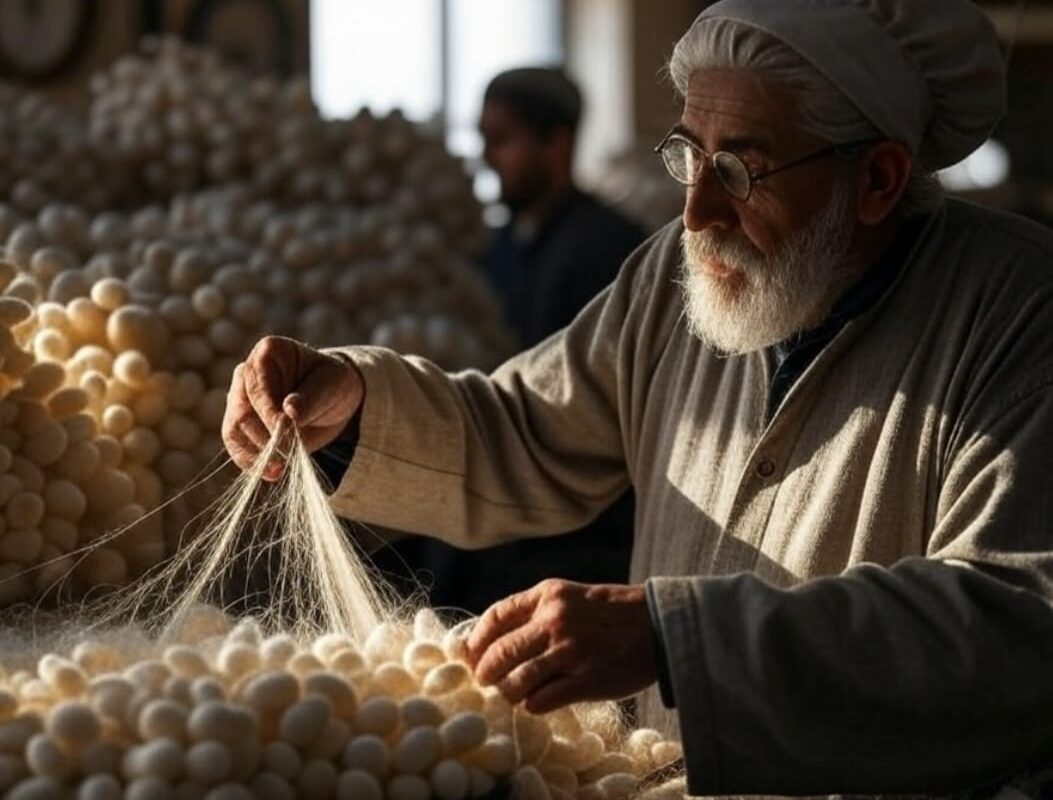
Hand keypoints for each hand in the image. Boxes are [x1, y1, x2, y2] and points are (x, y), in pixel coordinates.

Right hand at [223, 336, 363, 480]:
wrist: (334, 401)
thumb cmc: (333, 384)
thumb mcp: (332, 385)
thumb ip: (311, 398)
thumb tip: (289, 411)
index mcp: (268, 352)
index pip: (257, 387)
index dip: (269, 413)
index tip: (286, 431)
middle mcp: (246, 373)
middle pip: (241, 411)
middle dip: (264, 437)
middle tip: (290, 452)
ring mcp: (240, 399)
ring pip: (233, 431)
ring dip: (256, 454)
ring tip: (281, 467)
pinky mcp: (242, 425)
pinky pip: (237, 446)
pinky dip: (253, 463)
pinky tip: (274, 472)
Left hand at [466, 579, 657, 714]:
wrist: (660, 625)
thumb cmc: (610, 614)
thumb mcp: (569, 597)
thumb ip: (534, 613)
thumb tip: (489, 641)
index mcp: (548, 595)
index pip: (495, 617)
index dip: (476, 640)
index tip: (470, 655)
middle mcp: (554, 620)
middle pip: (498, 654)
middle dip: (486, 673)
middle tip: (487, 682)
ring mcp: (570, 651)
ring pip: (515, 682)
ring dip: (508, 693)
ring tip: (513, 695)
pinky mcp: (587, 679)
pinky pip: (540, 701)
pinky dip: (532, 705)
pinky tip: (538, 702)